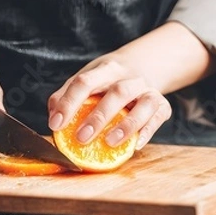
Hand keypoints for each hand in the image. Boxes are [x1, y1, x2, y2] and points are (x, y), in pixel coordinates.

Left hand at [47, 58, 171, 149]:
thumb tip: (53, 116)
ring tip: (110, 142)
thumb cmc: (104, 81)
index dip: (68, 103)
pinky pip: (158, 118)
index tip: (55, 124)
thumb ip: (65, 96)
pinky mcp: (162, 105)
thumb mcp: (84, 81)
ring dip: (127, 125)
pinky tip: (135, 146)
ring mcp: (148, 90)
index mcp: (105, 69)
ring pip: (144, 104)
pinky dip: (147, 132)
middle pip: (117, 93)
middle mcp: (129, 77)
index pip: (85, 82)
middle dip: (99, 117)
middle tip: (81, 137)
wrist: (140, 68)